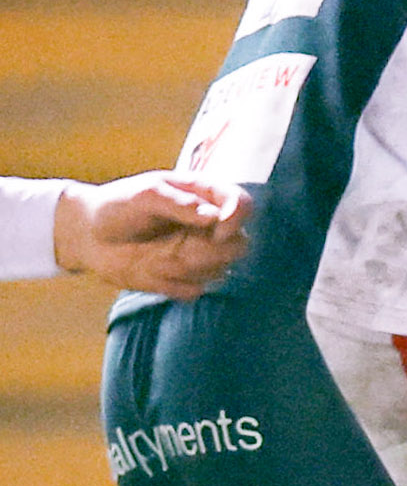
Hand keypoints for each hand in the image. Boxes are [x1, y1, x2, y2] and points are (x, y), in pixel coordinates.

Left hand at [53, 171, 250, 297]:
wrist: (87, 235)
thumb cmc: (116, 206)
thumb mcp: (144, 196)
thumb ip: (179, 203)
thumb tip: (213, 216)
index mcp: (203, 197)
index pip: (242, 204)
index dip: (237, 218)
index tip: (217, 229)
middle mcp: (209, 227)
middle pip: (240, 244)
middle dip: (211, 251)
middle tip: (181, 250)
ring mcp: (199, 254)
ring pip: (220, 270)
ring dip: (186, 267)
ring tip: (154, 258)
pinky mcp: (186, 279)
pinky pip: (196, 289)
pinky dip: (173, 283)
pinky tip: (150, 271)